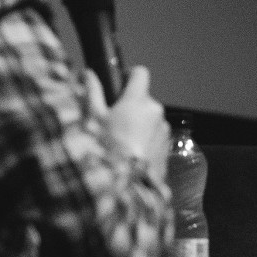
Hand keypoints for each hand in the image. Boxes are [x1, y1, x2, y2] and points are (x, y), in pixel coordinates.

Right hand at [87, 65, 169, 183]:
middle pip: (144, 99)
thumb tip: (89, 73)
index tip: (120, 83)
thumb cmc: (107, 148)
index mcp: (138, 100)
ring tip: (122, 141)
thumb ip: (92, 92)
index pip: (141, 73)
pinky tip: (132, 152)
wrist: (126, 182)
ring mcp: (164, 129)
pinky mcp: (167, 146)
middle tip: (113, 120)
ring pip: (150, 118)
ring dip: (139, 123)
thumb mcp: (93, 118)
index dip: (130, 75)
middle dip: (131, 105)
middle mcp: (155, 111)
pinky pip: (156, 135)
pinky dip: (145, 139)